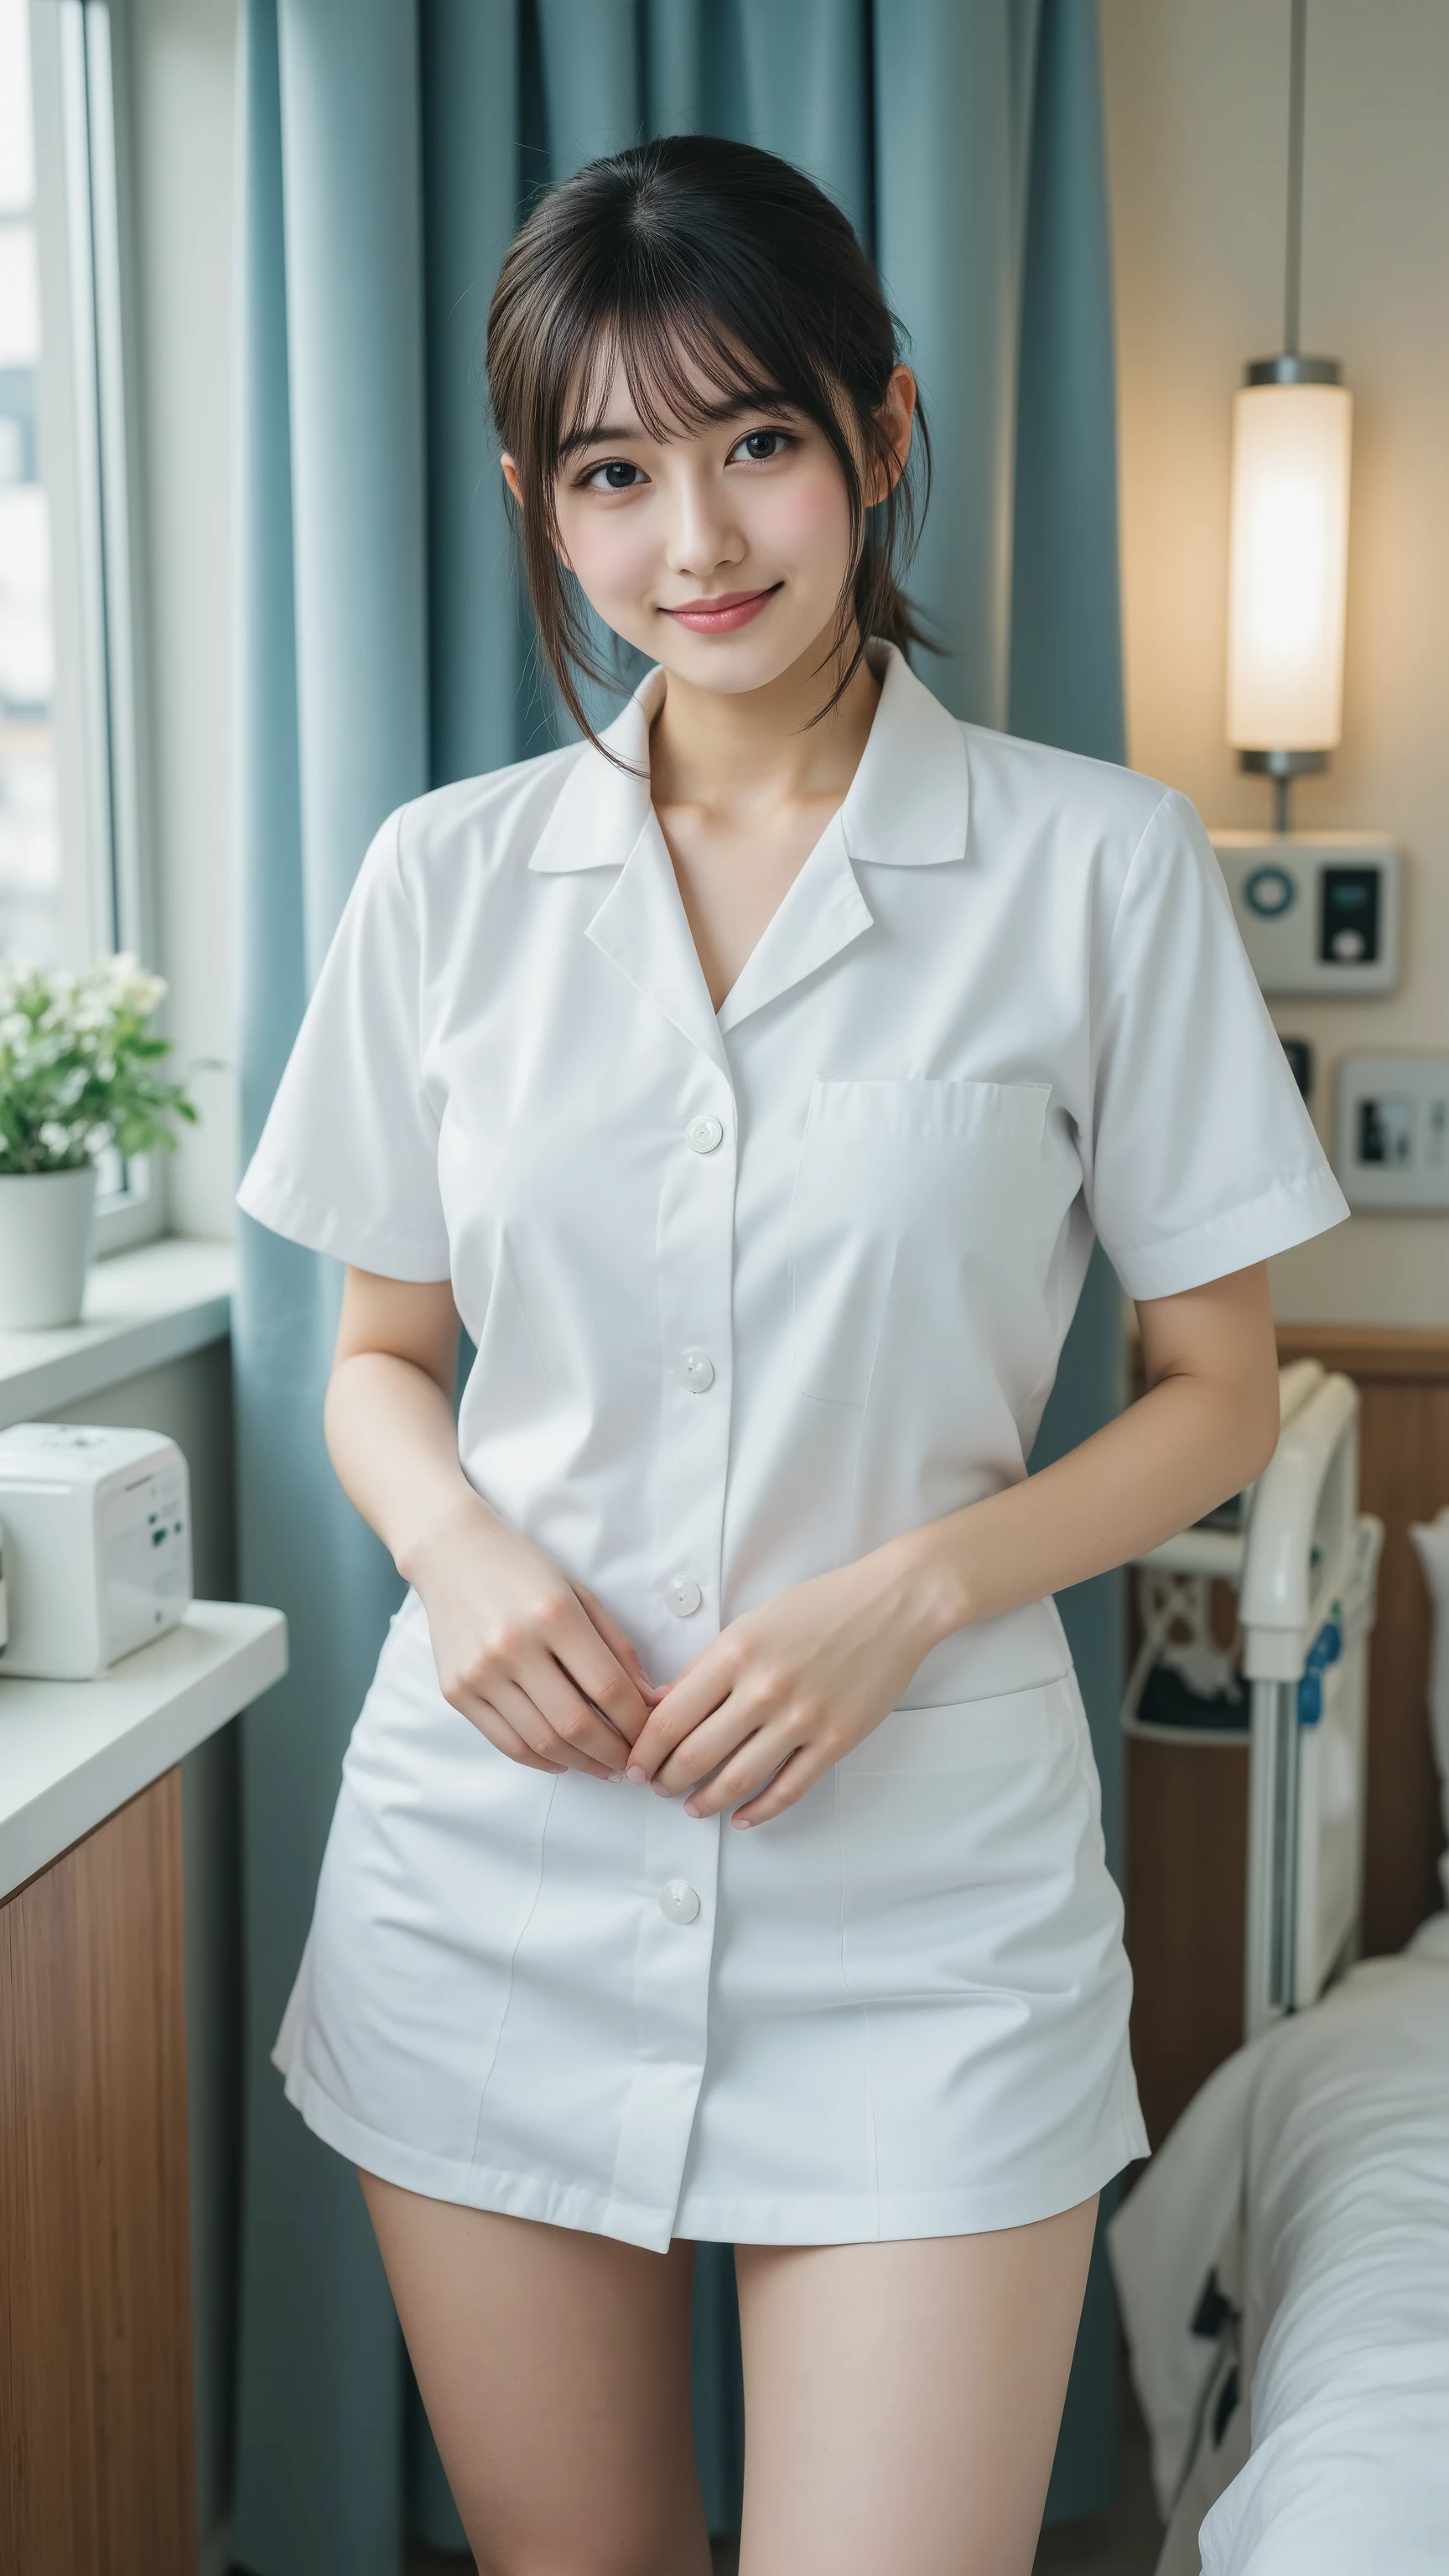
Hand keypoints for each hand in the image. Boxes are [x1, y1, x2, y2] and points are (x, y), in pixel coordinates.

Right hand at [408, 1494, 660, 1776]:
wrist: (449, 1552)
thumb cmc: (522, 1569)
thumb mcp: (579, 1593)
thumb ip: (616, 1645)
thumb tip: (648, 1699)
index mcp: (554, 1614)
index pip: (608, 1688)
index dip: (637, 1722)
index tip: (652, 1735)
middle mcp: (514, 1646)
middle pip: (576, 1724)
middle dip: (614, 1753)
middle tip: (633, 1764)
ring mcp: (480, 1672)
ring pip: (541, 1742)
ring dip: (581, 1763)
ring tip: (604, 1767)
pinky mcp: (456, 1690)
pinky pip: (505, 1742)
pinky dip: (540, 1761)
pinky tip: (563, 1760)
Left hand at [623, 1541, 947, 1825]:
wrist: (893, 1605)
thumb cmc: (820, 1606)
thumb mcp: (751, 1624)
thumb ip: (705, 1666)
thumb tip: (662, 1705)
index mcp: (735, 1653)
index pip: (670, 1717)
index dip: (645, 1750)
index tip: (635, 1765)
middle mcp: (764, 1688)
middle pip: (696, 1754)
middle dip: (667, 1780)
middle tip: (658, 1788)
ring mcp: (802, 1718)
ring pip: (738, 1779)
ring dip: (706, 1801)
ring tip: (692, 1807)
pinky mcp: (836, 1740)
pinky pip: (789, 1789)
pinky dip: (759, 1811)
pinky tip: (742, 1817)